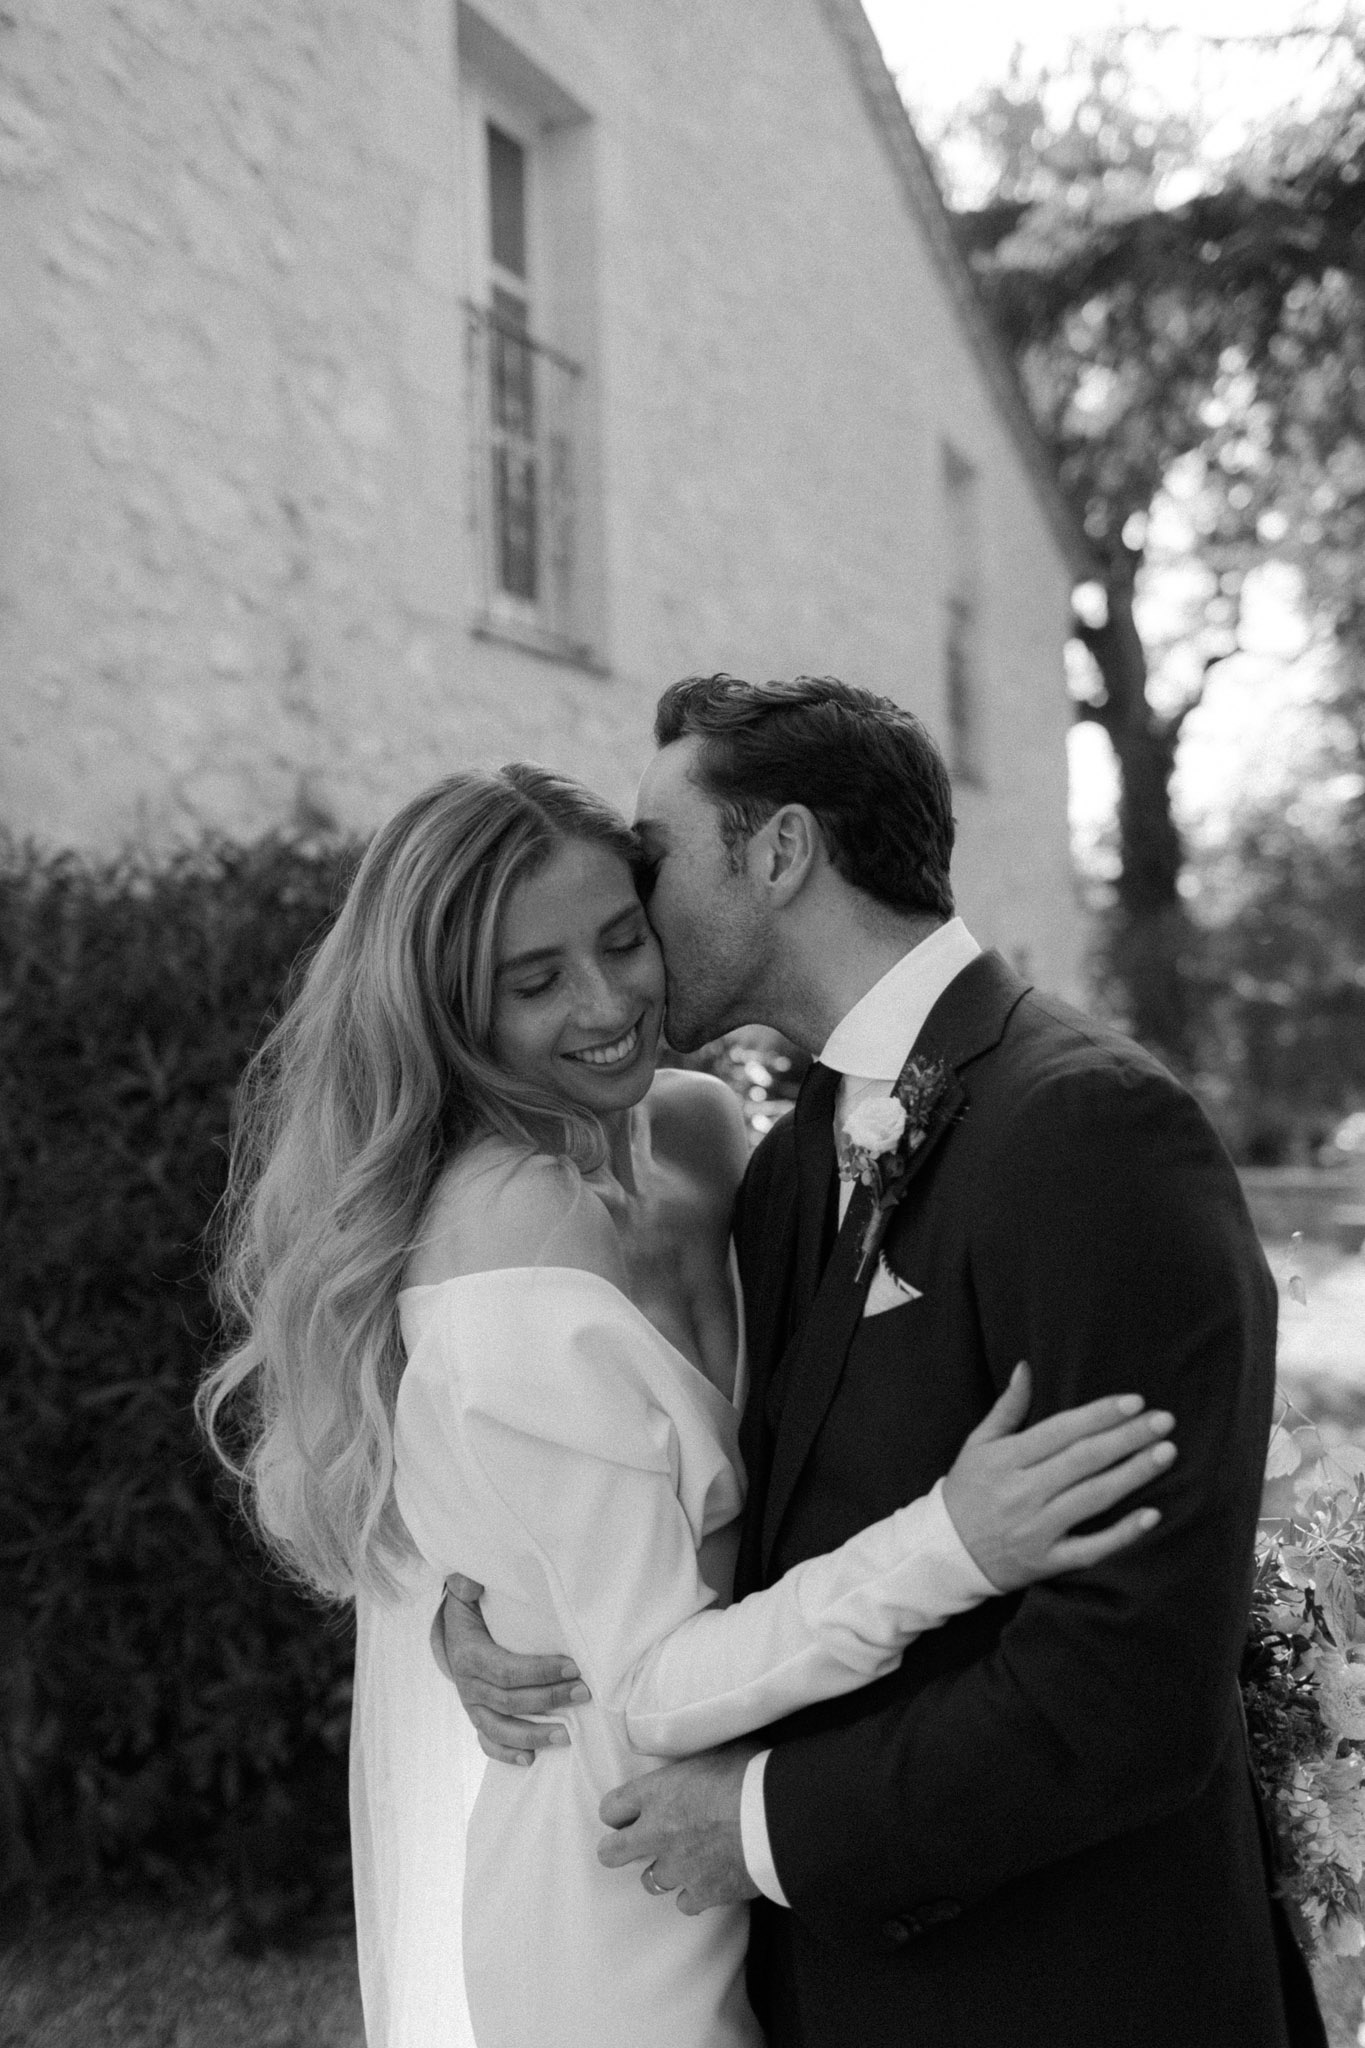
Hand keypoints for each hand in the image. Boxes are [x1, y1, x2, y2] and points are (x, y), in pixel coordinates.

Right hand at [432, 1572, 590, 1765]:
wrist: (452, 1633)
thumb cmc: (471, 1611)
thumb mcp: (467, 1594)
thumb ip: (468, 1585)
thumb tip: (471, 1582)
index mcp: (469, 1655)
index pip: (506, 1670)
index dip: (540, 1672)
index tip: (573, 1668)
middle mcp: (468, 1686)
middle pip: (509, 1701)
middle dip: (548, 1699)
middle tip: (584, 1694)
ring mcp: (471, 1706)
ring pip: (500, 1728)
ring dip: (533, 1735)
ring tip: (566, 1736)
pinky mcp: (477, 1717)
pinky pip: (487, 1742)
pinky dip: (506, 1753)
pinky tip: (530, 1759)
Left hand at [598, 1744, 760, 1914]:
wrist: (776, 1820)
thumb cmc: (750, 1775)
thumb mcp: (718, 1751)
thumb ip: (698, 1764)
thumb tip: (706, 1754)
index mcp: (656, 1792)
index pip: (612, 1807)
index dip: (618, 1812)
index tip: (627, 1814)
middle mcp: (657, 1833)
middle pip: (613, 1853)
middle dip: (618, 1850)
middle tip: (631, 1847)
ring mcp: (678, 1868)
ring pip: (651, 1882)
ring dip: (665, 1871)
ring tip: (684, 1861)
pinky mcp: (702, 1893)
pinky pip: (686, 1903)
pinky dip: (695, 1894)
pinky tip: (709, 1882)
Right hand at [941, 1364, 1175, 1591]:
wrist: (945, 1553)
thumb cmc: (968, 1490)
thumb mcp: (978, 1444)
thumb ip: (1007, 1407)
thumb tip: (1025, 1367)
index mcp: (1006, 1459)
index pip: (1061, 1431)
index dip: (1099, 1415)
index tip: (1135, 1401)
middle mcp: (1022, 1493)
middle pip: (1083, 1461)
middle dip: (1127, 1438)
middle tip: (1164, 1421)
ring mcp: (1036, 1529)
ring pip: (1092, 1499)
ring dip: (1133, 1475)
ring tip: (1165, 1453)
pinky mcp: (1047, 1562)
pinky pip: (1091, 1548)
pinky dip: (1123, 1534)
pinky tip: (1152, 1515)